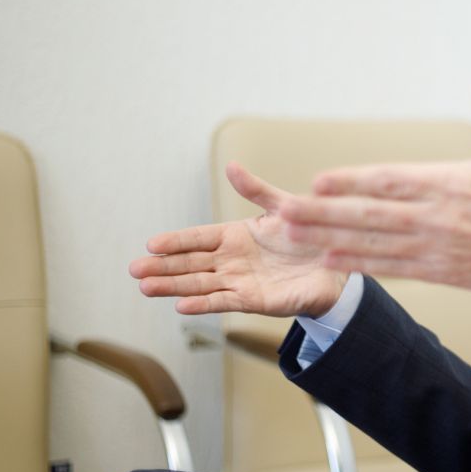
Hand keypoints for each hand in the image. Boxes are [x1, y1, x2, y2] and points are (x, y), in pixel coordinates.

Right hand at [130, 164, 348, 316]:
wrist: (334, 264)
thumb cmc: (307, 234)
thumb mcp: (282, 206)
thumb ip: (255, 189)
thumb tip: (231, 166)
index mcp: (235, 236)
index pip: (198, 238)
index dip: (176, 241)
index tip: (152, 244)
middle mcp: (232, 260)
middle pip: (191, 263)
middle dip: (163, 266)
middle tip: (135, 269)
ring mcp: (240, 281)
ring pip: (200, 284)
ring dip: (173, 287)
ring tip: (146, 287)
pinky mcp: (254, 300)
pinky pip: (224, 301)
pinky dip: (203, 304)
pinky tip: (181, 305)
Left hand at [278, 76, 470, 290]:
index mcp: (452, 184)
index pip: (392, 181)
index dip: (354, 181)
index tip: (319, 180)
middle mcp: (438, 218)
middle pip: (370, 214)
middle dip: (323, 213)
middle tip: (284, 210)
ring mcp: (436, 248)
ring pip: (372, 243)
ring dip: (328, 238)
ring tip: (291, 233)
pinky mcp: (441, 272)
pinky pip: (391, 268)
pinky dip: (358, 264)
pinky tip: (328, 259)